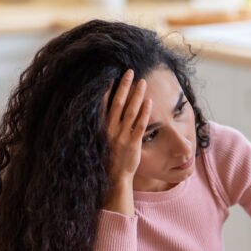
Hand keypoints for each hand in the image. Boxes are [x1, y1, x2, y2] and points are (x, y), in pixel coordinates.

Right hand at [103, 69, 151, 214]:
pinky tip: (149, 102)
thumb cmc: (108, 158)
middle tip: (130, 72)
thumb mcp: (103, 140)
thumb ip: (105, 126)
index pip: (104, 104)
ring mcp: (121, 136)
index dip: (108, 89)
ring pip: (130, 111)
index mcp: (101, 128)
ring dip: (137, 95)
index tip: (112, 76)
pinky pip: (140, 126)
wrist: (113, 178)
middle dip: (124, 86)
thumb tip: (108, 111)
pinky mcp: (132, 144)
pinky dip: (145, 113)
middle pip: (118, 103)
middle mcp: (110, 130)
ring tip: (142, 82)